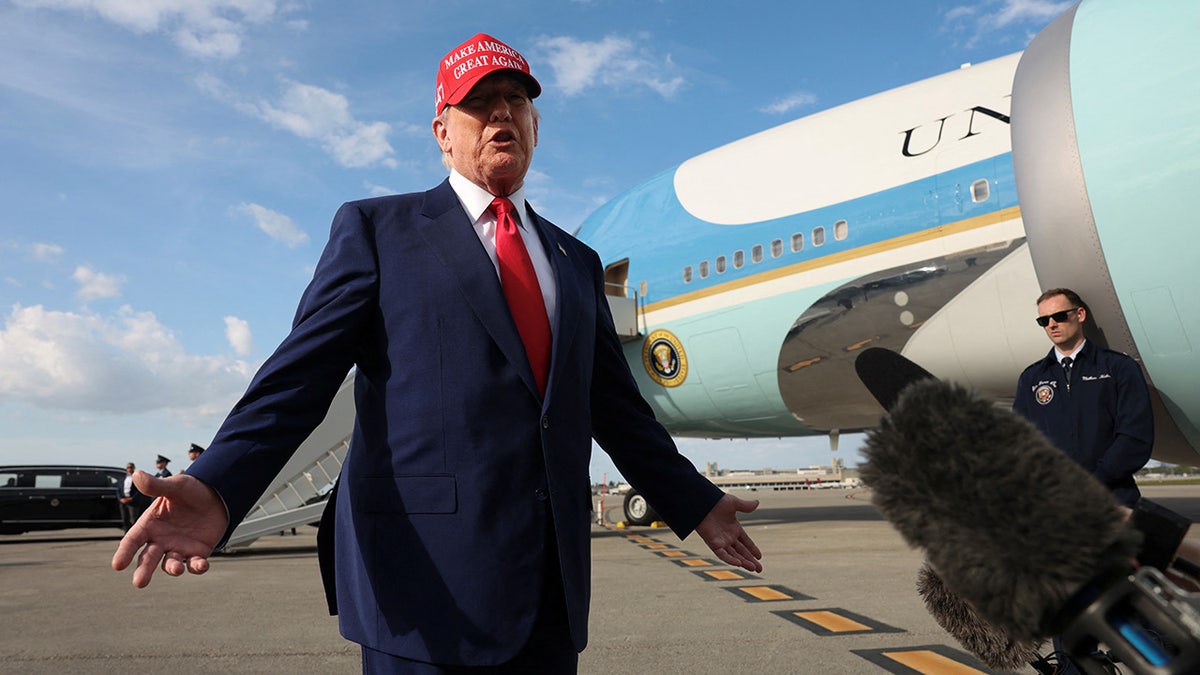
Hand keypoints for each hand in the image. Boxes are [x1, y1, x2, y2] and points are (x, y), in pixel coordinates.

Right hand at [111, 471, 227, 587]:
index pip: (132, 541)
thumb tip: (137, 474)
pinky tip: (201, 566)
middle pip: (148, 558)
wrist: (217, 496)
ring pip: (171, 564)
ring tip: (176, 569)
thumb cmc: (191, 491)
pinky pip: (195, 564)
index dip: (124, 553)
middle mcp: (160, 540)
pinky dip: (197, 567)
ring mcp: (178, 548)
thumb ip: (156, 486)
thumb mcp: (175, 486)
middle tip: (139, 582)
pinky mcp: (197, 553)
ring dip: (173, 568)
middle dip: (143, 571)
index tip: (117, 565)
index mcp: (149, 525)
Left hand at [695, 493, 762, 572]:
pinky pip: (723, 554)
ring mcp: (721, 541)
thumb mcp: (734, 503)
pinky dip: (730, 559)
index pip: (746, 542)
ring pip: (734, 555)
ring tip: (753, 568)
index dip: (753, 549)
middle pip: (741, 552)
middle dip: (751, 560)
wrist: (701, 503)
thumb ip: (745, 506)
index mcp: (734, 528)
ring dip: (743, 562)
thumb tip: (757, 503)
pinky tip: (739, 563)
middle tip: (759, 569)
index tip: (759, 557)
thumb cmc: (715, 501)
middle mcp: (728, 537)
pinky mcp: (713, 544)